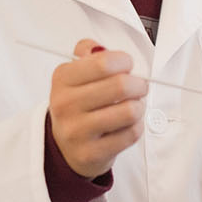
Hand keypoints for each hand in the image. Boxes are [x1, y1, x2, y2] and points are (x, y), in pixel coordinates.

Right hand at [48, 39, 147, 178]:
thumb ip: (90, 53)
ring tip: (131, 107)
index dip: (125, 61)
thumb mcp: (76, 74)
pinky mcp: (91, 153)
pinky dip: (136, 127)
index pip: (103, 62)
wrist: (66, 146)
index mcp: (62, 79)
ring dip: (139, 107)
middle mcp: (65, 104)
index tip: (127, 66)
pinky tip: (125, 126)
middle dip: (139, 84)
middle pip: (121, 85)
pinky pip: (131, 134)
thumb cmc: (79, 105)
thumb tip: (100, 48)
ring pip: (130, 111)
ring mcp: (76, 131)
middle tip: (138, 87)